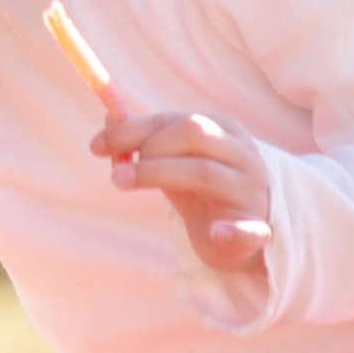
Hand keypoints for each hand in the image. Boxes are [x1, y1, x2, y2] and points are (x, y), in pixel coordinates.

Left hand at [93, 112, 271, 273]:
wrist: (236, 236)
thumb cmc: (199, 188)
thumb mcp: (171, 159)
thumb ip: (144, 138)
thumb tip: (109, 116)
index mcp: (223, 130)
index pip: (173, 120)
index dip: (131, 130)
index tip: (96, 145)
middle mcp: (242, 154)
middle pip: (193, 134)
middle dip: (147, 149)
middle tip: (116, 171)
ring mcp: (252, 191)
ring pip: (205, 173)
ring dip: (156, 174)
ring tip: (121, 182)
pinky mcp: (257, 230)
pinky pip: (251, 230)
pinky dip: (234, 231)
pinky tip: (217, 232)